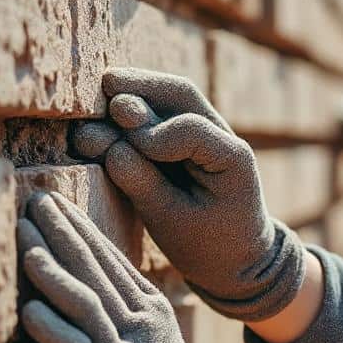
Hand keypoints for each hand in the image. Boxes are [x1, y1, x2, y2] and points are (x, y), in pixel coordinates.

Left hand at [18, 191, 260, 342]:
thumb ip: (131, 313)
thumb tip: (95, 284)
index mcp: (151, 311)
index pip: (110, 259)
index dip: (81, 228)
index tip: (54, 203)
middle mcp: (139, 327)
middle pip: (95, 271)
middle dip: (63, 233)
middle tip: (34, 202)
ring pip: (84, 304)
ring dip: (53, 272)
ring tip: (26, 243)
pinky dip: (52, 329)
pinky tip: (30, 309)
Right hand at [72, 67, 304, 320]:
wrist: (238, 258)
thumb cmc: (206, 246)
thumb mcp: (171, 222)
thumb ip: (141, 182)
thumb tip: (105, 143)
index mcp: (231, 159)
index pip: (188, 130)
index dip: (149, 136)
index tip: (116, 152)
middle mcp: (223, 137)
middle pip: (182, 94)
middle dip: (143, 87)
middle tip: (105, 84)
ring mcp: (209, 133)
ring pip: (174, 94)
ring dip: (139, 88)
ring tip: (104, 87)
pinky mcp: (190, 139)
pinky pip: (165, 111)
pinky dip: (140, 104)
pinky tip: (109, 106)